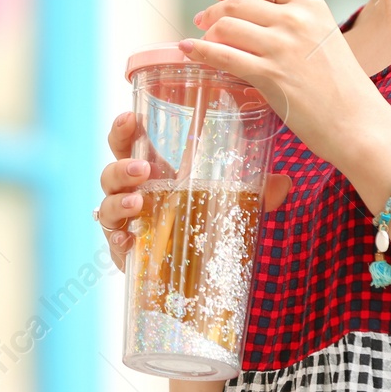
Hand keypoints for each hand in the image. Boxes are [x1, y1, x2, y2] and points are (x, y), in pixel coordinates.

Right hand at [98, 110, 293, 274]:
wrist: (192, 273)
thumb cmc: (201, 223)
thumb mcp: (230, 202)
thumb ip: (257, 191)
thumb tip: (284, 183)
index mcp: (154, 173)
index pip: (127, 143)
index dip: (123, 129)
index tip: (130, 118)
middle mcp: (134, 195)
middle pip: (110, 173)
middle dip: (121, 167)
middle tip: (143, 168)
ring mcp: (126, 224)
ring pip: (105, 206)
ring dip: (119, 202)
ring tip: (139, 202)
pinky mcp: (126, 254)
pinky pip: (112, 243)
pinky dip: (117, 240)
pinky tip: (128, 239)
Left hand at [181, 0, 389, 171]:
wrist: (358, 122)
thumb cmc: (340, 85)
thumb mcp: (321, 37)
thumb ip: (289, 23)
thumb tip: (244, 19)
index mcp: (310, 3)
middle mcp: (295, 18)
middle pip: (237, 3)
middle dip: (213, 11)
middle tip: (203, 21)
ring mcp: (281, 46)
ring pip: (226, 26)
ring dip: (207, 33)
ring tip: (202, 42)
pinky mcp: (269, 74)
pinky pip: (222, 56)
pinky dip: (200, 51)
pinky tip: (190, 51)